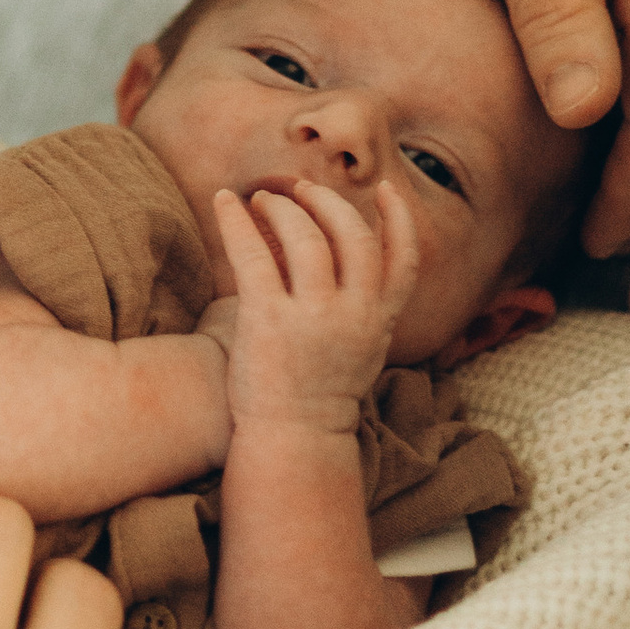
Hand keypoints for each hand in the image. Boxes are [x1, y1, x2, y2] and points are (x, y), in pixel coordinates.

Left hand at [211, 176, 414, 429]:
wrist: (292, 439)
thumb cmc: (319, 392)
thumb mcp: (361, 350)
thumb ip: (363, 309)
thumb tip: (346, 263)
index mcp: (380, 321)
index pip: (405, 258)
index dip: (398, 218)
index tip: (385, 189)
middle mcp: (355, 315)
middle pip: (353, 236)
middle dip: (327, 203)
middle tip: (301, 189)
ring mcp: (313, 318)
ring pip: (307, 238)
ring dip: (284, 207)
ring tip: (264, 199)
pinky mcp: (269, 321)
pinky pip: (253, 255)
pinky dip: (237, 221)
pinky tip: (225, 200)